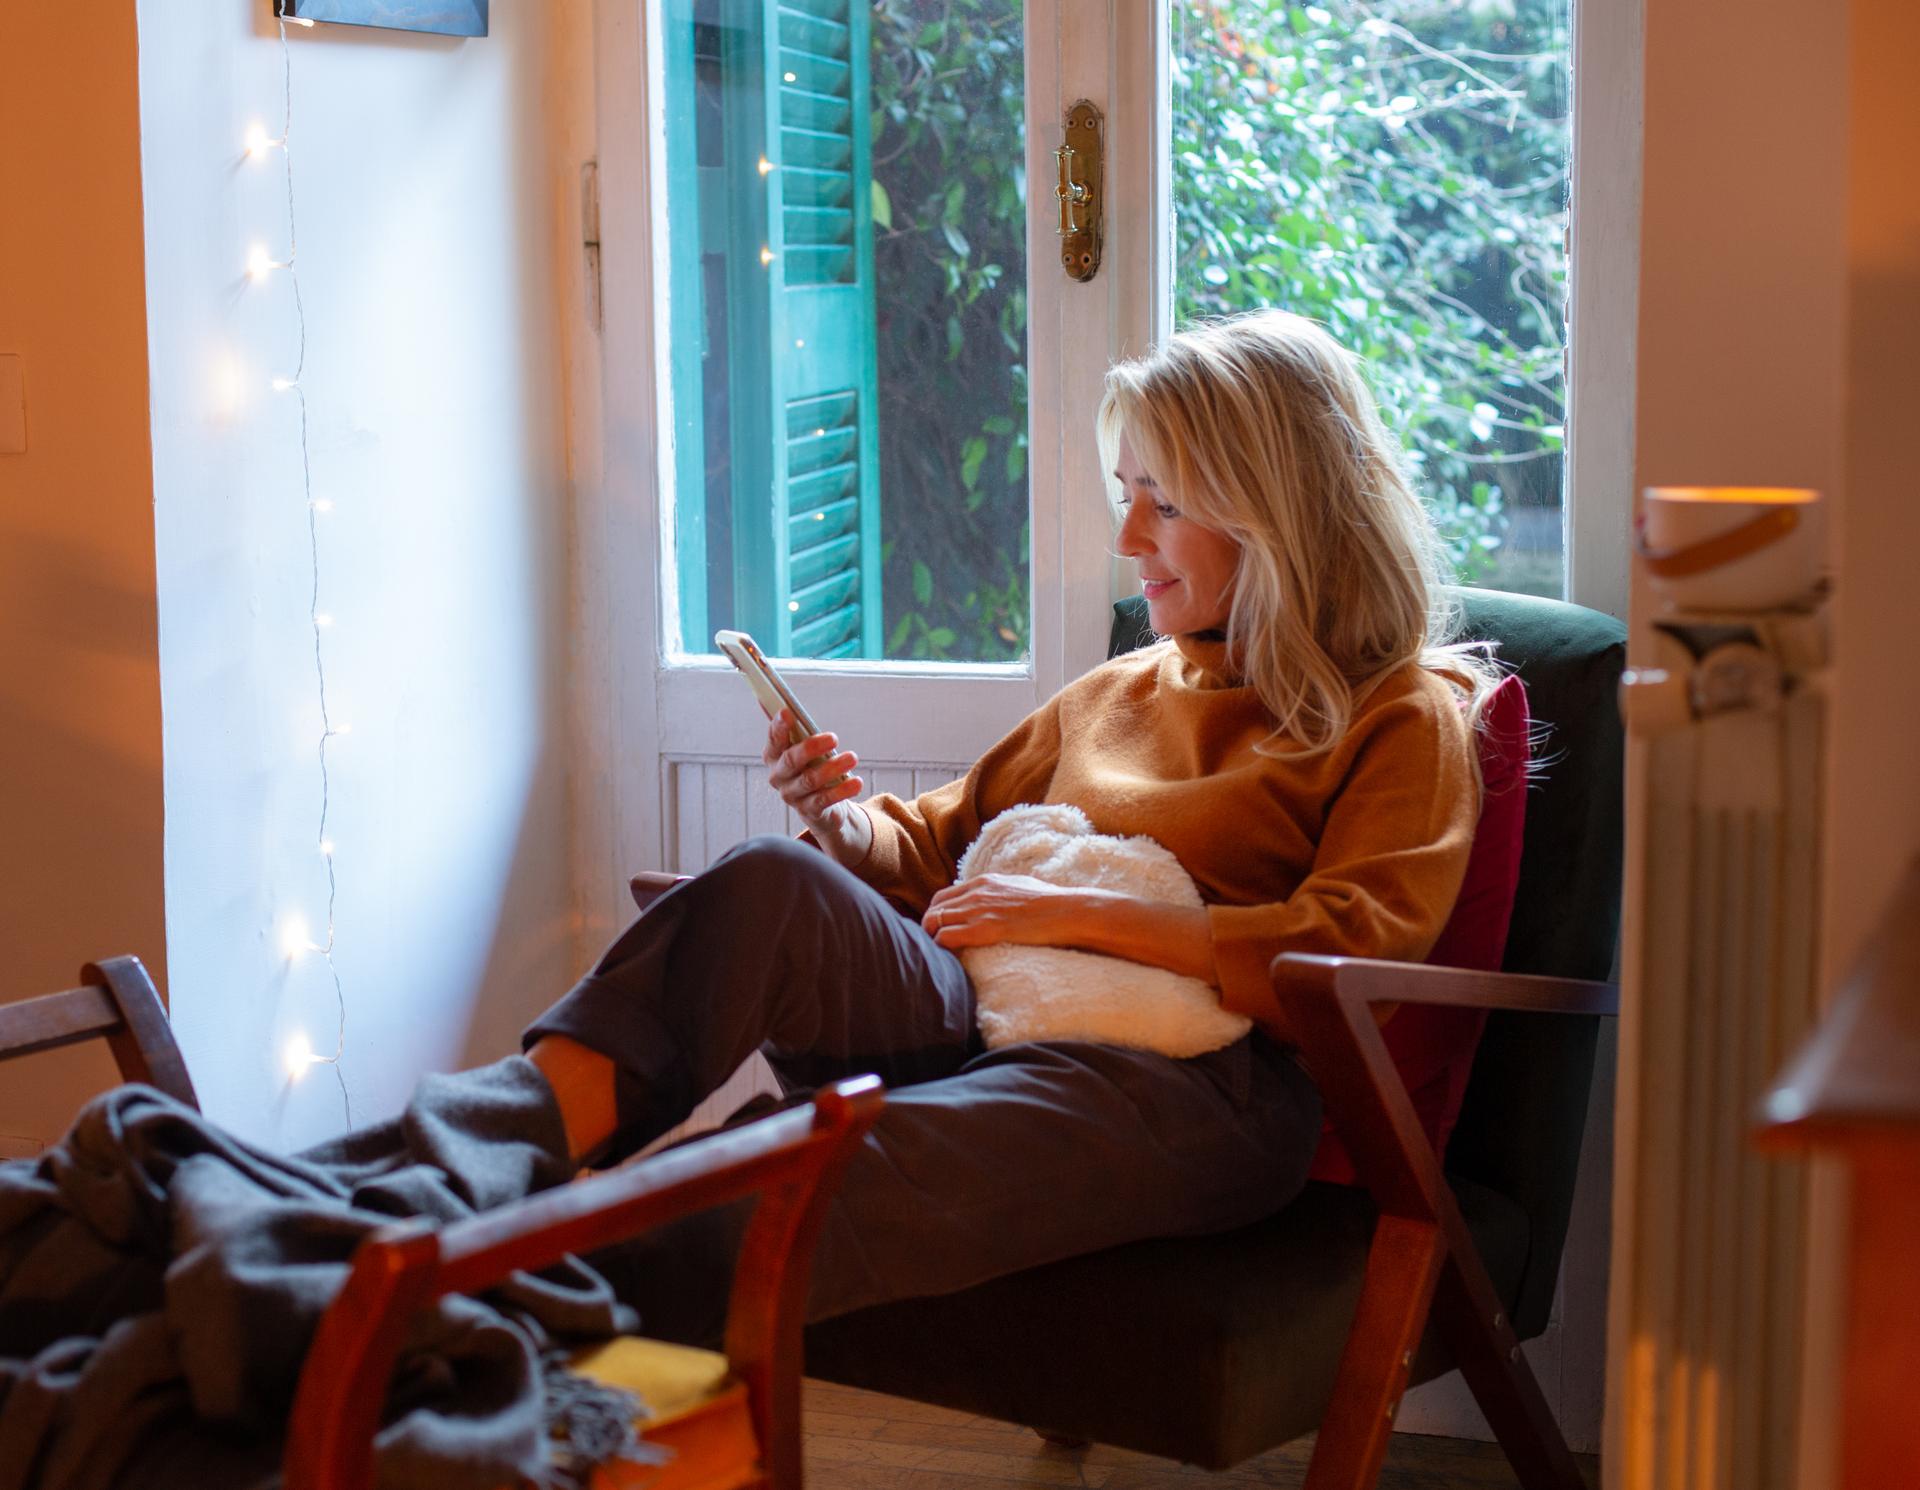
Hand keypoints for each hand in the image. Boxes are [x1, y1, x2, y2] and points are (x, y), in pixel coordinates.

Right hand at [763, 709, 867, 861]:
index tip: (788, 712)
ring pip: (811, 780)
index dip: (779, 726)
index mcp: (773, 756)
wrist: (819, 806)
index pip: (774, 739)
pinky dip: (842, 790)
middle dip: (811, 747)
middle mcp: (779, 776)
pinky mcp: (809, 810)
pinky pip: (825, 799)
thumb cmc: (809, 767)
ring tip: (852, 757)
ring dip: (833, 767)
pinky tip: (857, 782)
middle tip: (834, 737)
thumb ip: (793, 728)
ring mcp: (792, 795)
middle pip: (791, 760)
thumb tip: (777, 701)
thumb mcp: (802, 747)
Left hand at [921, 874, 1112, 949]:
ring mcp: (980, 909)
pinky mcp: (985, 928)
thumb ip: (1004, 892)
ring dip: (932, 939)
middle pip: (934, 909)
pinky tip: (948, 958)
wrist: (1068, 911)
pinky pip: (946, 937)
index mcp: (985, 882)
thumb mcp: (1021, 887)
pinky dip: (941, 947)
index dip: (937, 915)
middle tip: (933, 946)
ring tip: (938, 956)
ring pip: (935, 922)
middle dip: (929, 927)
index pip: (944, 896)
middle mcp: (977, 892)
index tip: (940, 931)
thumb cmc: (1052, 904)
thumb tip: (1002, 901)